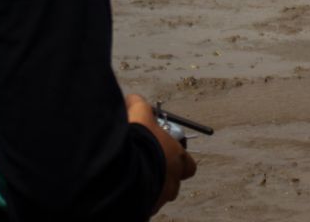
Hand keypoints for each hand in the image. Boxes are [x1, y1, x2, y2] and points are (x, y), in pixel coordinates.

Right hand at [125, 93, 196, 215]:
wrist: (121, 170)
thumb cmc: (137, 142)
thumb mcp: (139, 115)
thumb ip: (139, 106)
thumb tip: (133, 99)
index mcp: (178, 160)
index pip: (188, 164)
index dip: (177, 159)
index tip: (164, 152)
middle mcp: (173, 182)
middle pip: (173, 183)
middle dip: (162, 175)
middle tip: (146, 164)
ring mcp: (159, 198)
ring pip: (157, 195)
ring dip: (148, 186)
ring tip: (130, 176)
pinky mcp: (145, 210)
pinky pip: (142, 204)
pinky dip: (135, 197)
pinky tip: (122, 187)